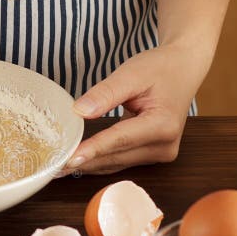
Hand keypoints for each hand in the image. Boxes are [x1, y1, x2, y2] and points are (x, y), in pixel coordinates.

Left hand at [62, 45, 206, 174]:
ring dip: (89, 165)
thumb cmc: (160, 68)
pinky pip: (121, 161)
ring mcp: (160, 153)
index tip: (69, 158)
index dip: (93, 149)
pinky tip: (78, 161)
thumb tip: (79, 111)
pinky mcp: (152, 154)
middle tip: (53, 165)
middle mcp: (165, 145)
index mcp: (163, 125)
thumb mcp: (131, 73)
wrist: (183, 69)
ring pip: (117, 163)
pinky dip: (99, 160)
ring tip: (59, 167)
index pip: (120, 139)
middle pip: (116, 156)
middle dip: (85, 161)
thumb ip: (105, 93)